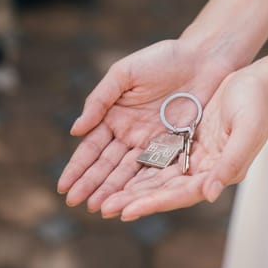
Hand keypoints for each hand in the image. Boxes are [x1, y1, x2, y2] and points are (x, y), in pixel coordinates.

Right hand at [57, 39, 233, 210]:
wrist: (203, 58)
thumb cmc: (163, 59)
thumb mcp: (125, 74)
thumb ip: (100, 100)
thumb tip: (75, 131)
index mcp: (115, 116)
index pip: (92, 147)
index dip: (78, 167)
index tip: (64, 187)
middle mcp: (132, 133)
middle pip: (109, 164)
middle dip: (92, 184)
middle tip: (77, 203)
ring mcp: (154, 142)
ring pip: (131, 171)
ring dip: (115, 190)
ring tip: (100, 208)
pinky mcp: (177, 146)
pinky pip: (158, 169)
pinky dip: (145, 185)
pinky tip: (133, 200)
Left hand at [99, 71, 267, 220]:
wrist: (255, 82)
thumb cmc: (256, 105)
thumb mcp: (248, 131)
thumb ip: (231, 163)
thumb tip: (208, 194)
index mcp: (220, 171)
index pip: (183, 193)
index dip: (155, 202)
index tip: (127, 211)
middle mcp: (204, 169)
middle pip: (164, 189)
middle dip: (133, 199)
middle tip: (103, 208)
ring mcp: (192, 155)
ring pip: (156, 175)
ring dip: (129, 186)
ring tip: (101, 196)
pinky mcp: (183, 140)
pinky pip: (155, 155)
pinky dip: (136, 164)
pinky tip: (116, 169)